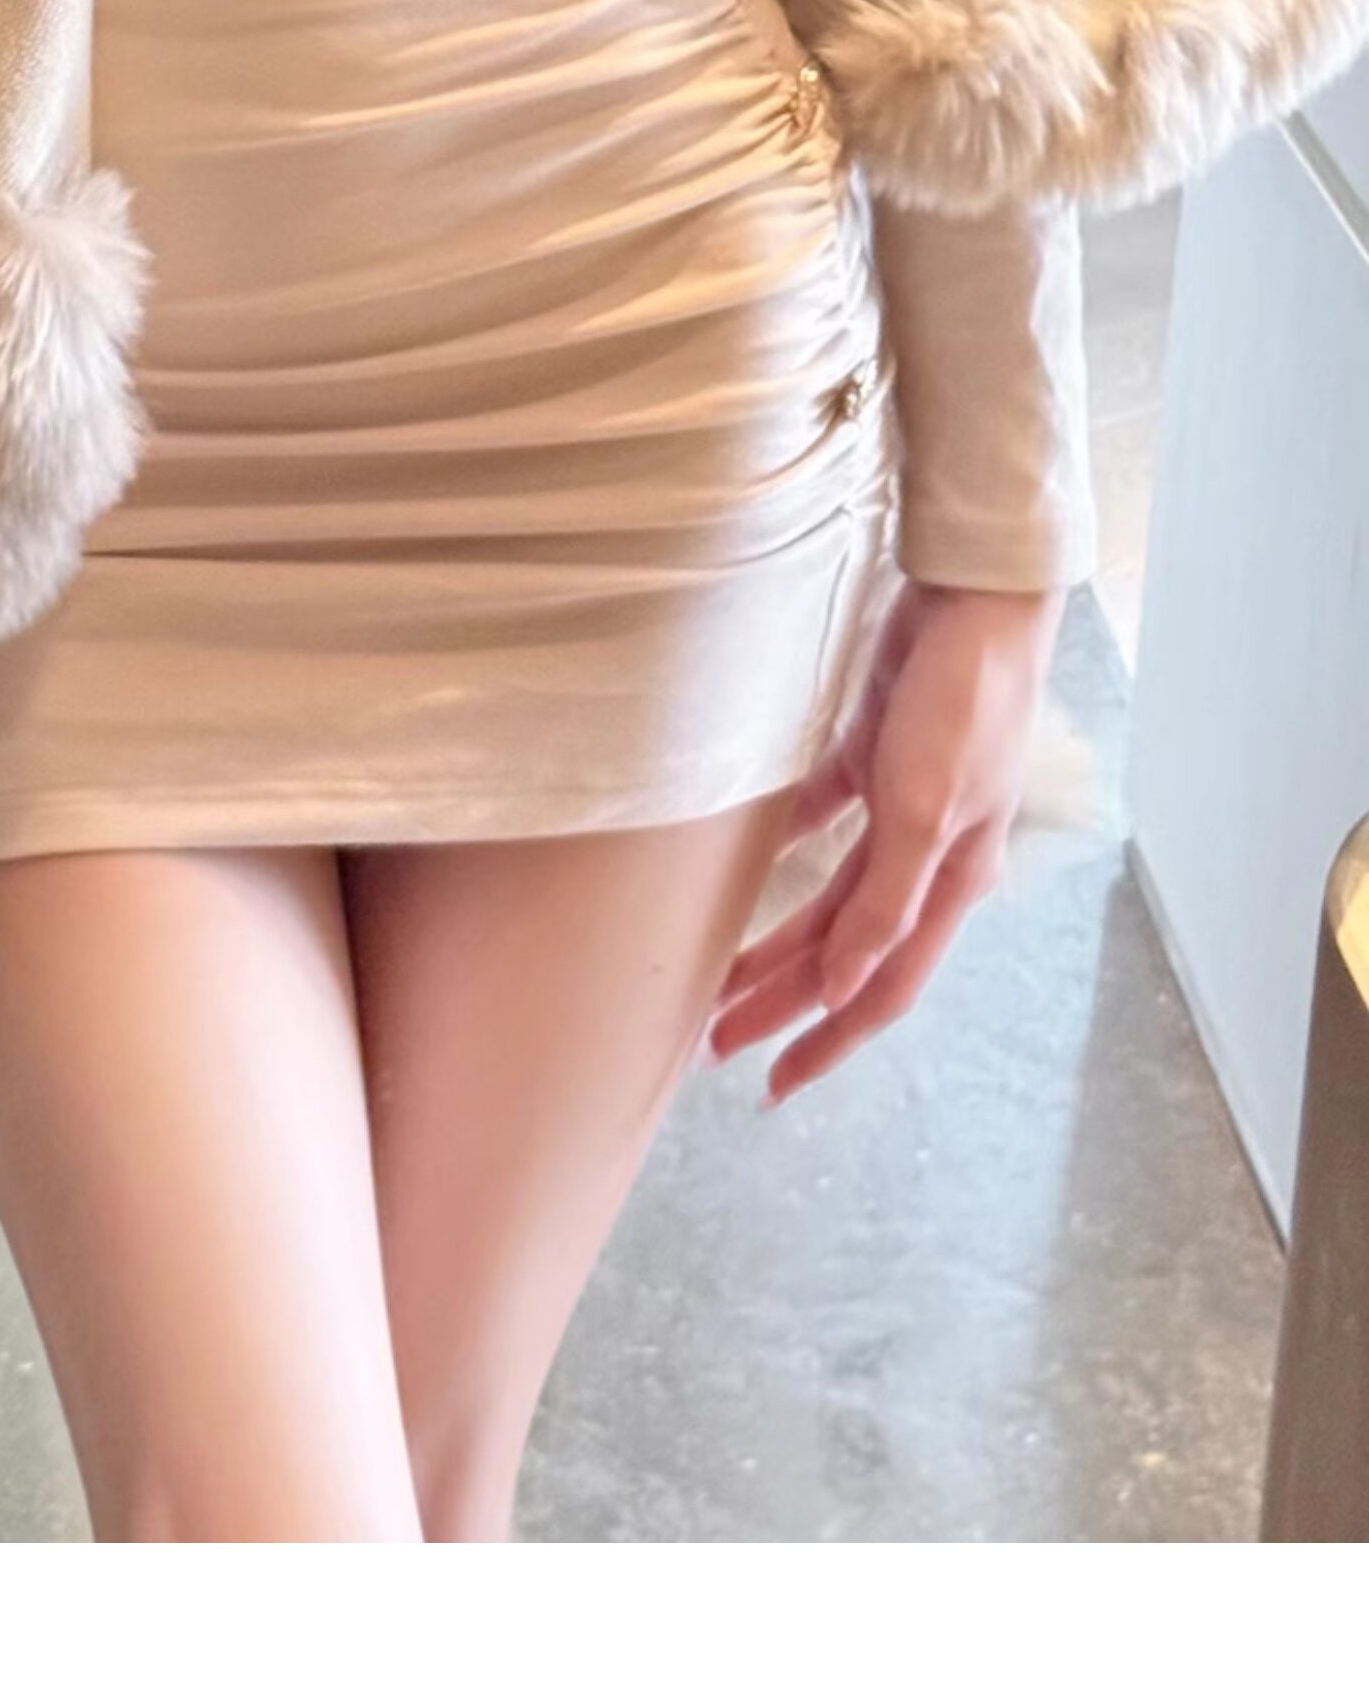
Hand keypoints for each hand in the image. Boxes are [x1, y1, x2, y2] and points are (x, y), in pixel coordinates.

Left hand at [705, 576, 1065, 1106]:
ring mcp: (902, 806)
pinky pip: (819, 819)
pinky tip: (734, 862)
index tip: (772, 1087)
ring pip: (828, 896)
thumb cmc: (962, 701)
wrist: (974, 598)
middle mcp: (928, 855)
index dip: (827, 1041)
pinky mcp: (875, 754)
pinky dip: (781, 846)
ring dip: (777, 938)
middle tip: (712, 1038)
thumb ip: (887, 901)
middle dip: (782, 1000)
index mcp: (950, 881)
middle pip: (844, 951)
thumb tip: (844, 988)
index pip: (879, 987)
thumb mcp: (926, 809)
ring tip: (716, 968)